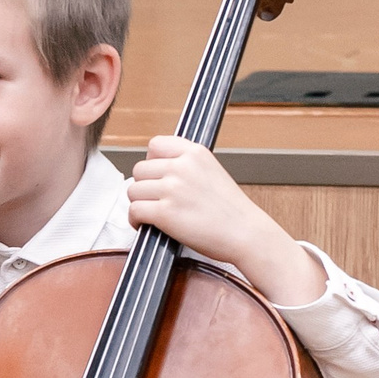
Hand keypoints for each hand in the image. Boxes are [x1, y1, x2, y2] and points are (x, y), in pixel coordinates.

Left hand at [126, 136, 323, 306]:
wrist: (245, 233)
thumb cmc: (230, 209)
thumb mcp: (212, 171)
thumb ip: (186, 165)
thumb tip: (155, 168)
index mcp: (195, 153)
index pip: (155, 145)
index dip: (151, 162)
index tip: (157, 176)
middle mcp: (182, 167)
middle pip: (139, 170)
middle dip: (144, 186)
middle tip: (155, 200)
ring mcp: (172, 189)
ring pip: (133, 190)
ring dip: (139, 204)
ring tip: (153, 213)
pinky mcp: (165, 212)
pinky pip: (134, 210)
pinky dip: (136, 220)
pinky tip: (148, 225)